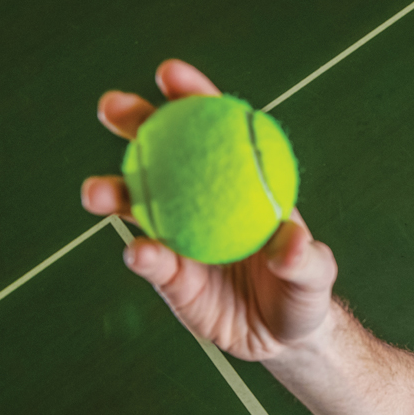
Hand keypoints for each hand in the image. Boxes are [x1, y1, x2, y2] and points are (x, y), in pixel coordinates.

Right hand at [81, 60, 336, 360]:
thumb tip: (291, 242)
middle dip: (133, 122)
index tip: (169, 75)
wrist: (284, 340)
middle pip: (162, 152)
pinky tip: (140, 252)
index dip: (190, 97)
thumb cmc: (305, 294)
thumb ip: (305, 259)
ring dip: (114, 192)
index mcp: (238, 181)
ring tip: (97, 194)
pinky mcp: (169, 278)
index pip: (214, 129)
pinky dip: (143, 255)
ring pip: (139, 204)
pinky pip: (151, 262)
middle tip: (113, 108)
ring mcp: (179, 237)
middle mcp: (201, 200)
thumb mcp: (316, 275)